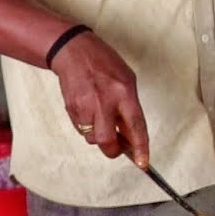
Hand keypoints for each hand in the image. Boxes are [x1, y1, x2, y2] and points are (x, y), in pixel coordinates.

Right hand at [50, 31, 149, 168]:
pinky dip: (89, 128)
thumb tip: (131, 135)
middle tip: (119, 148)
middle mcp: (104, 101)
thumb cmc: (105, 64)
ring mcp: (85, 106)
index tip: (143, 163)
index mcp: (123, 92)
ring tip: (103, 119)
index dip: (140, 147)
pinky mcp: (71, 109)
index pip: (135, 125)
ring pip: (92, 138)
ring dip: (100, 137)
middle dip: (114, 150)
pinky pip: (82, 130)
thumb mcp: (127, 81)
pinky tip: (91, 112)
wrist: (74, 52)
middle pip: (107, 141)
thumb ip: (130, 108)